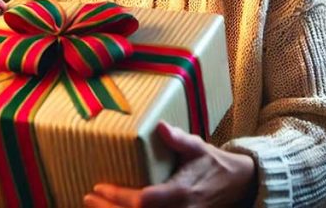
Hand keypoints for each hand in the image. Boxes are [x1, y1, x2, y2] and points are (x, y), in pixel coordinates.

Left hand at [83, 121, 256, 207]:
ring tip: (94, 204)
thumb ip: (178, 140)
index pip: (143, 201)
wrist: (237, 185)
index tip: (100, 186)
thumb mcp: (198, 148)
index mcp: (181, 193)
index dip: (119, 197)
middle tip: (88, 196)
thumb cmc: (213, 164)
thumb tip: (160, 126)